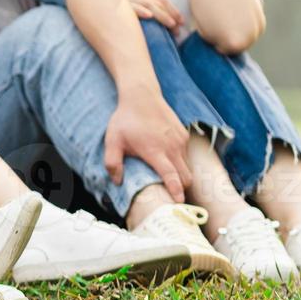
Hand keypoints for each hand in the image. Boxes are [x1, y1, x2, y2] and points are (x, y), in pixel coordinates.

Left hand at [103, 87, 191, 201]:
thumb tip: (117, 181)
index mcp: (155, 151)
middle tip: (172, 196)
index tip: (179, 203)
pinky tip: (168, 160)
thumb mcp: (112, 140)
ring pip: (187, 166)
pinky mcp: (184, 134)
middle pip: (186, 176)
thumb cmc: (125, 119)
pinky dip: (181, 162)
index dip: (176, 191)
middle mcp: (172, 147)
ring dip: (181, 175)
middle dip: (182, 188)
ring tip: (169, 179)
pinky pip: (186, 155)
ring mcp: (180, 140)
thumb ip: (112, 162)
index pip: (171, 176)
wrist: (141, 96)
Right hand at [124, 0, 183, 30]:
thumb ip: (149, 7)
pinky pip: (132, 7)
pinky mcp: (118, 4)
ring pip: (149, 5)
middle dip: (171, 15)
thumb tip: (170, 21)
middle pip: (158, 1)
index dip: (174, 10)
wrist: (90, 7)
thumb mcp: (134, 3)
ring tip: (172, 25)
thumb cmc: (118, 10)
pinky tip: (149, 16)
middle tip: (178, 28)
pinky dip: (141, 11)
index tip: (182, 22)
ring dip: (162, 16)